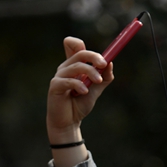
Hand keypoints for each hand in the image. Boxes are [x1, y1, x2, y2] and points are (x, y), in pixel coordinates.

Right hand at [46, 36, 113, 166]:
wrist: (69, 123)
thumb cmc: (80, 104)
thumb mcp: (96, 90)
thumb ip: (104, 77)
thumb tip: (111, 63)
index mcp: (73, 64)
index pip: (73, 44)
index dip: (83, 43)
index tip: (100, 56)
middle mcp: (65, 67)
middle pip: (79, 53)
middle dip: (94, 57)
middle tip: (104, 64)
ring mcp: (59, 75)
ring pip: (77, 66)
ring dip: (90, 72)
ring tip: (98, 81)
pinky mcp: (55, 86)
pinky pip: (68, 80)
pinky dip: (79, 85)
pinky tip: (84, 92)